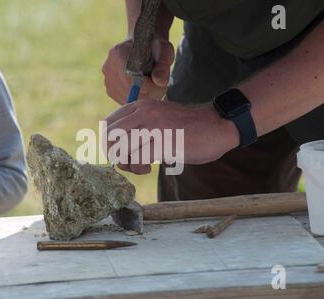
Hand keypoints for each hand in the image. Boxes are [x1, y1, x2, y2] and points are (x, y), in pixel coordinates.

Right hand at [102, 36, 174, 104]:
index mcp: (119, 53)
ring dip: (144, 96)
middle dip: (148, 92)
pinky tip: (143, 88)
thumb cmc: (156, 48)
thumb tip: (160, 82)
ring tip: (151, 84)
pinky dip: (137, 99)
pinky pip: (125, 101)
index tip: (159, 82)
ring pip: (128, 99)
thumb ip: (163, 67)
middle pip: (129, 92)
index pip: (131, 80)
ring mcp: (107, 80)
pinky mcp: (110, 90)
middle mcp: (109, 67)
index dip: (148, 86)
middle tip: (158, 84)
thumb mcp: (164, 52)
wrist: (143, 46)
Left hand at [104, 100, 239, 174]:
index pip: (107, 124)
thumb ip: (138, 125)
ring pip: (121, 149)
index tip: (122, 153)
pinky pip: (137, 159)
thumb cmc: (186, 128)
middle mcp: (143, 112)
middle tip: (128, 162)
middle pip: (109, 137)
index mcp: (140, 106)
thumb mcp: (158, 118)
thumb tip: (114, 146)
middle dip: (114, 155)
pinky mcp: (163, 141)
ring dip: (127, 164)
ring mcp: (153, 126)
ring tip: (142, 166)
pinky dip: (139, 168)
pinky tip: (151, 167)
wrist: (216, 126)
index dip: (109, 143)